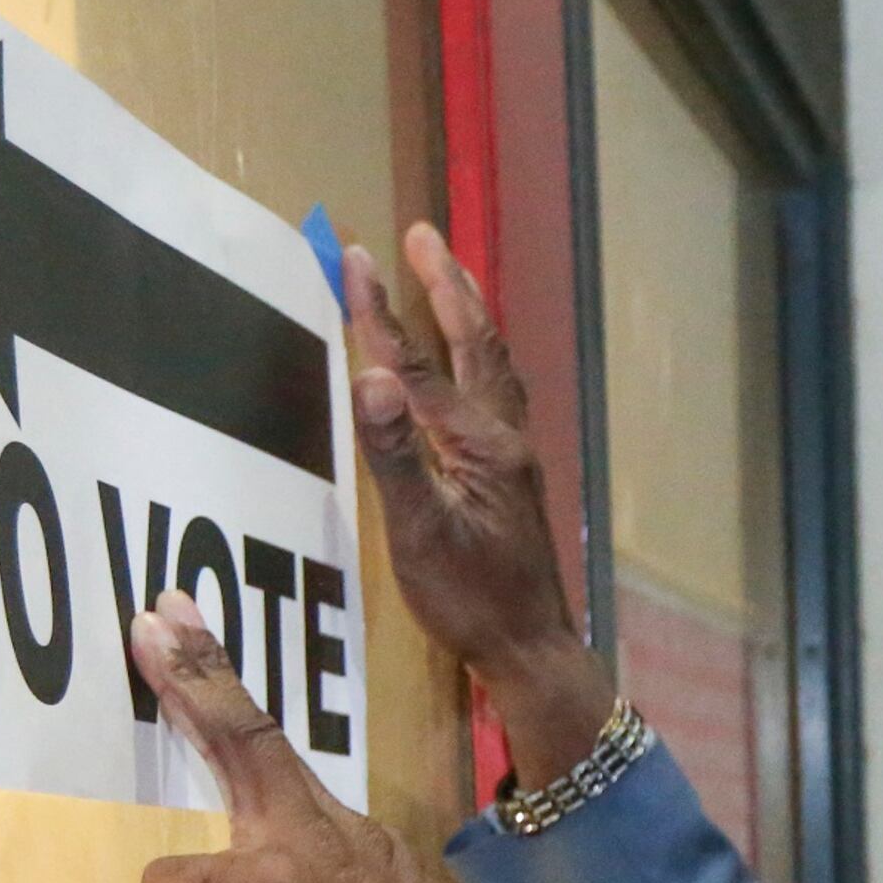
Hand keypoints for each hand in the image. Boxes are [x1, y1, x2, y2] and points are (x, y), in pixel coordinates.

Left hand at [134, 593, 488, 882]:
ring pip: (197, 840)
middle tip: (160, 615)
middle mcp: (338, 830)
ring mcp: (293, 849)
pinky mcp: (252, 882)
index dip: (240, 703)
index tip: (202, 640)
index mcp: (370, 850)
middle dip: (198, 672)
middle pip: (253, 737)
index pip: (297, 769)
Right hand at [343, 221, 612, 784]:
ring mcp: (514, 458)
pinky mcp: (512, 480)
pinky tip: (468, 367)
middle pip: (477, 344)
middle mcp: (505, 439)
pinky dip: (476, 358)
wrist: (530, 649)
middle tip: (422, 233)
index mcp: (480, 444)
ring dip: (468, 315)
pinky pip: (494, 395)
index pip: (419, 364)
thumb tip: (370, 376)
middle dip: (448, 285)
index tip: (352, 254)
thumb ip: (394, 453)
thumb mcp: (420, 531)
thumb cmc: (471, 600)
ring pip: (492, 367)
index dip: (381, 311)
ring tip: (448, 276)